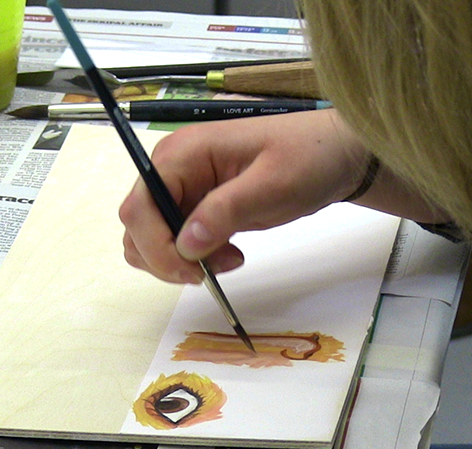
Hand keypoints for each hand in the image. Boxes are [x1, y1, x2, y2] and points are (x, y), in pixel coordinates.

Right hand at [118, 109, 373, 283]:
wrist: (334, 156)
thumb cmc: (307, 158)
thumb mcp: (272, 184)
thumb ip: (226, 210)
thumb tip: (186, 243)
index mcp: (182, 153)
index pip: (139, 207)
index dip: (156, 247)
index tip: (193, 272)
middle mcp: (172, 169)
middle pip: (137, 226)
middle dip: (167, 258)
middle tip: (213, 270)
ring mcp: (183, 189)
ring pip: (150, 239)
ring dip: (178, 262)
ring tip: (226, 259)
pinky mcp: (197, 208)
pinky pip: (175, 241)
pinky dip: (192, 259)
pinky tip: (228, 255)